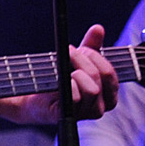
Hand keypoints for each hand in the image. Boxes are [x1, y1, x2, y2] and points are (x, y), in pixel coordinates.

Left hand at [0, 24, 119, 125]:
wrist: (34, 94)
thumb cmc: (60, 77)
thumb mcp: (78, 59)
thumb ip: (91, 45)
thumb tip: (98, 28)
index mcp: (108, 93)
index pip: (110, 73)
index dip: (97, 58)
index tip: (83, 49)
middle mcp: (101, 106)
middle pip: (100, 78)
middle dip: (84, 61)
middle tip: (70, 53)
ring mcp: (86, 114)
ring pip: (91, 89)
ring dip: (75, 73)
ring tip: (63, 69)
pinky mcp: (69, 117)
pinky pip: (76, 99)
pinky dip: (68, 86)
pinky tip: (59, 82)